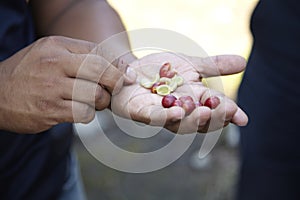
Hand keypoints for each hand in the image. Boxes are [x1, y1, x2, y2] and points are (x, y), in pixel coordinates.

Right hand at [0, 36, 127, 133]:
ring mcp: (51, 88)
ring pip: (95, 95)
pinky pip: (83, 113)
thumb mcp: (50, 53)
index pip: (97, 53)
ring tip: (91, 102)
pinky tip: (78, 111)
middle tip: (115, 90)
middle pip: (100, 71)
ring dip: (100, 102)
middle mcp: (54, 64)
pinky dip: (87, 115)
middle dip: (115, 83)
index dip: (117, 66)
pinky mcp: (50, 110)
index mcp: (56, 47)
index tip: (128, 76)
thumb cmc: (29, 73)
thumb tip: (117, 66)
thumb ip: (81, 55)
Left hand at [111, 52, 247, 133]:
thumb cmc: (162, 70)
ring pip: (178, 123)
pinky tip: (177, 112)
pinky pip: (154, 116)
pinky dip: (166, 116)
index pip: (215, 109)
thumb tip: (243, 62)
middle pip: (199, 120)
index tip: (243, 118)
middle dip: (213, 117)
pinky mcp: (141, 112)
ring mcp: (161, 113)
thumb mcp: (190, 64)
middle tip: (225, 111)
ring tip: (205, 112)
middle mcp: (180, 111)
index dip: (228, 114)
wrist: (132, 69)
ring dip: (192, 119)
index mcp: (194, 100)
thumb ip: (214, 66)